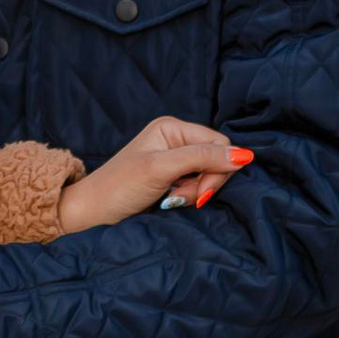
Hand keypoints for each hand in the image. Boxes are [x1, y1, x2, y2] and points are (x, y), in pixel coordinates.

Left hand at [59, 113, 250, 238]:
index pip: (219, 143)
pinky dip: (189, 197)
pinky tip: (170, 201)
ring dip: (195, 193)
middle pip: (217, 159)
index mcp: (173, 127)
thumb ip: (201, 158)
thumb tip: (244, 155)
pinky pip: (197, 185)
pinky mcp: (173, 176)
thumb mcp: (161, 169)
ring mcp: (175, 158)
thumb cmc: (120, 186)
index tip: (200, 193)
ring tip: (171, 199)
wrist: (94, 210)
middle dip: (204, 183)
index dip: (218, 169)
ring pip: (209, 175)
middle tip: (180, 197)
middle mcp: (176, 138)